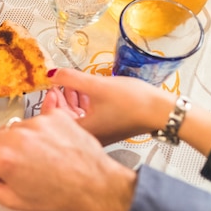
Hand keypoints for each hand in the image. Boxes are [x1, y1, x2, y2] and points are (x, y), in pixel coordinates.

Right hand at [0, 109, 135, 210]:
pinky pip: (35, 120)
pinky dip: (37, 132)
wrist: (95, 185)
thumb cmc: (56, 197)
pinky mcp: (54, 115)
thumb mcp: (14, 201)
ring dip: (17, 140)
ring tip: (36, 157)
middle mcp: (16, 136)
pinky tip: (49, 146)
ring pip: (13, 128)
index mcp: (3, 159)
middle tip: (10, 165)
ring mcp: (36, 122)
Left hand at [41, 68, 176, 144]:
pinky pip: (87, 117)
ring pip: (75, 116)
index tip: (51, 87)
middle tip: (59, 83)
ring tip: (72, 84)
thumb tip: (51, 73)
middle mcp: (87, 137)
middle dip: (60, 99)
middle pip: (62, 118)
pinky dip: (83, 104)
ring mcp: (97, 134)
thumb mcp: (96, 85)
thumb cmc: (133, 103)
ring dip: (72, 100)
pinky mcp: (106, 129)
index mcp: (81, 131)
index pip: (52, 120)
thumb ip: (70, 78)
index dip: (49, 101)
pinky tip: (87, 92)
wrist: (161, 111)